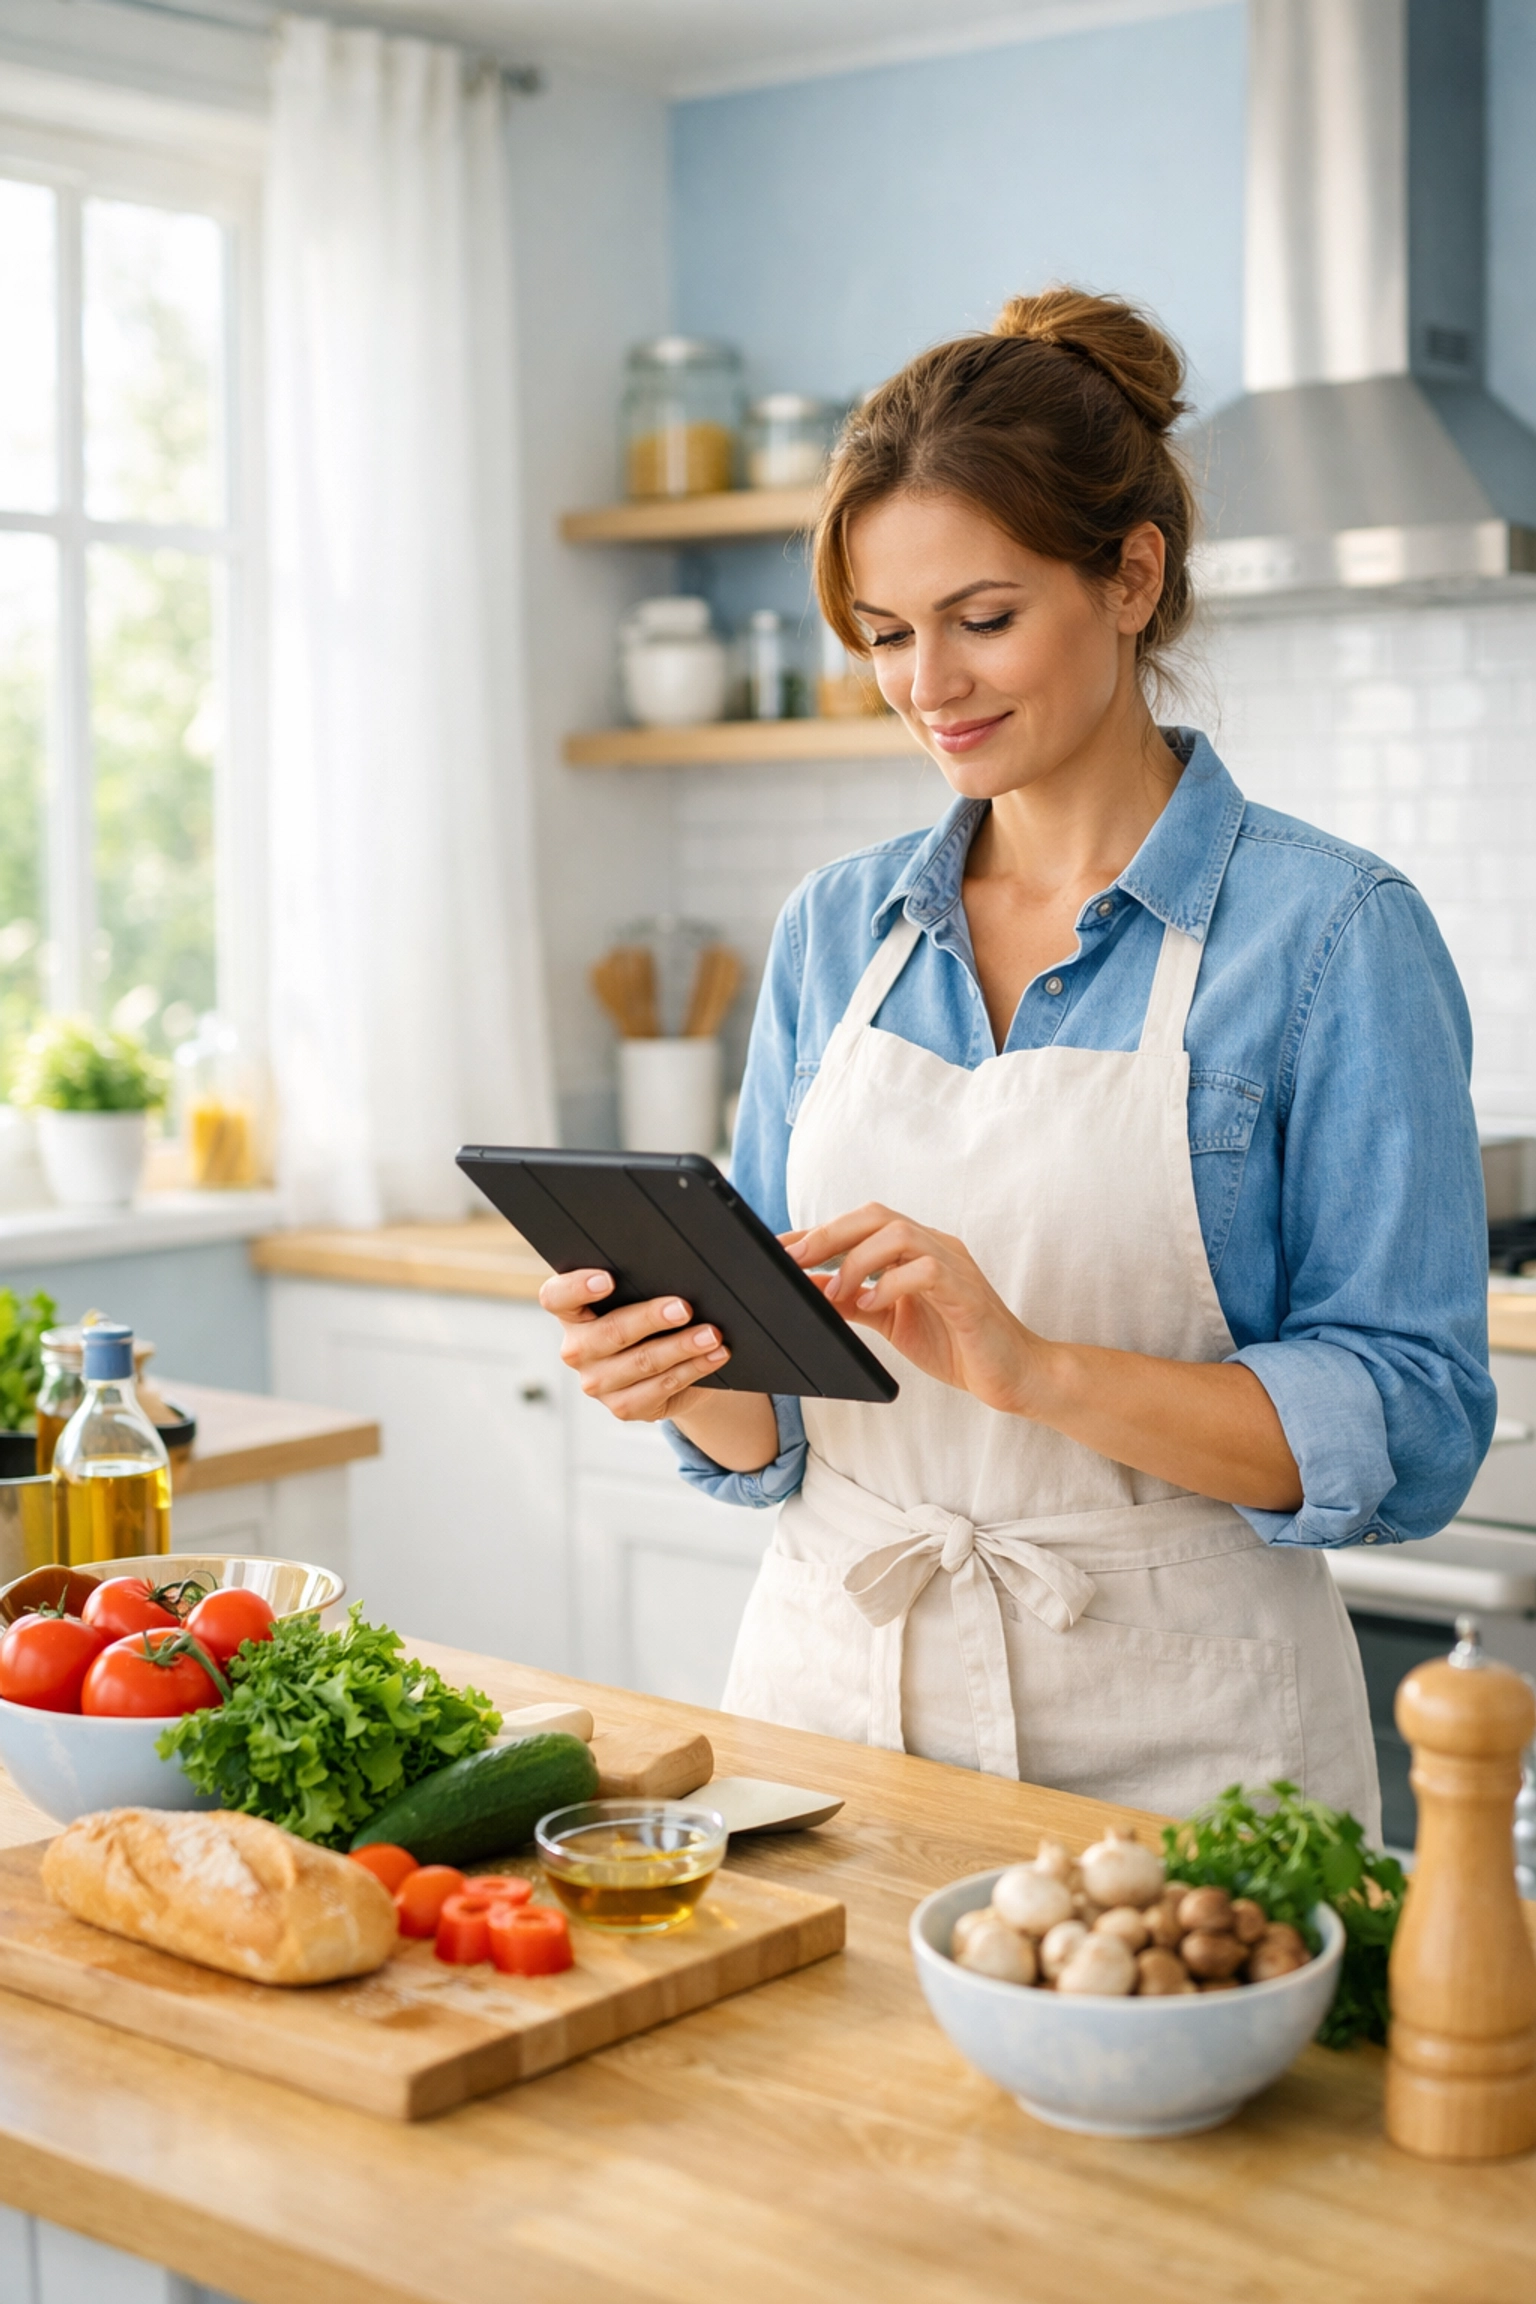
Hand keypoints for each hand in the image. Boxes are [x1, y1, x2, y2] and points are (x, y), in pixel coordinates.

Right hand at [537, 1269, 728, 1422]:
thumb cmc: (649, 1321)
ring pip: (643, 1362)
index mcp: (572, 1313)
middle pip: (610, 1332)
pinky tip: (714, 1356)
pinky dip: (693, 1369)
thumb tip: (679, 1269)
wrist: (665, 1367)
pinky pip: (661, 1387)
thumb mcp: (639, 1299)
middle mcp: (577, 1349)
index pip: (557, 1297)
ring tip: (712, 1334)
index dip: (577, 1287)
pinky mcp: (623, 1407)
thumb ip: (643, 1282)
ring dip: (682, 1346)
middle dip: (651, 1318)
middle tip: (684, 1308)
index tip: (609, 1279)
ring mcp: (597, 1382)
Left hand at [785, 1204, 1042, 1414]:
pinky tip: (873, 1306)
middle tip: (792, 1260)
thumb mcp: (890, 1321)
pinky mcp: (968, 1294)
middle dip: (828, 1234)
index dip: (816, 1232)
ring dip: (858, 1259)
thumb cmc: (956, 1344)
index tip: (777, 1248)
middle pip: (875, 1215)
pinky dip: (891, 1285)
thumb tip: (806, 1288)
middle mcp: (935, 1246)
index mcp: (916, 1250)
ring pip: (899, 1233)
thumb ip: (851, 1301)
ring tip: (837, 1291)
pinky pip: (927, 1271)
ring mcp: (954, 1265)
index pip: (860, 1225)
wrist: (1014, 1375)